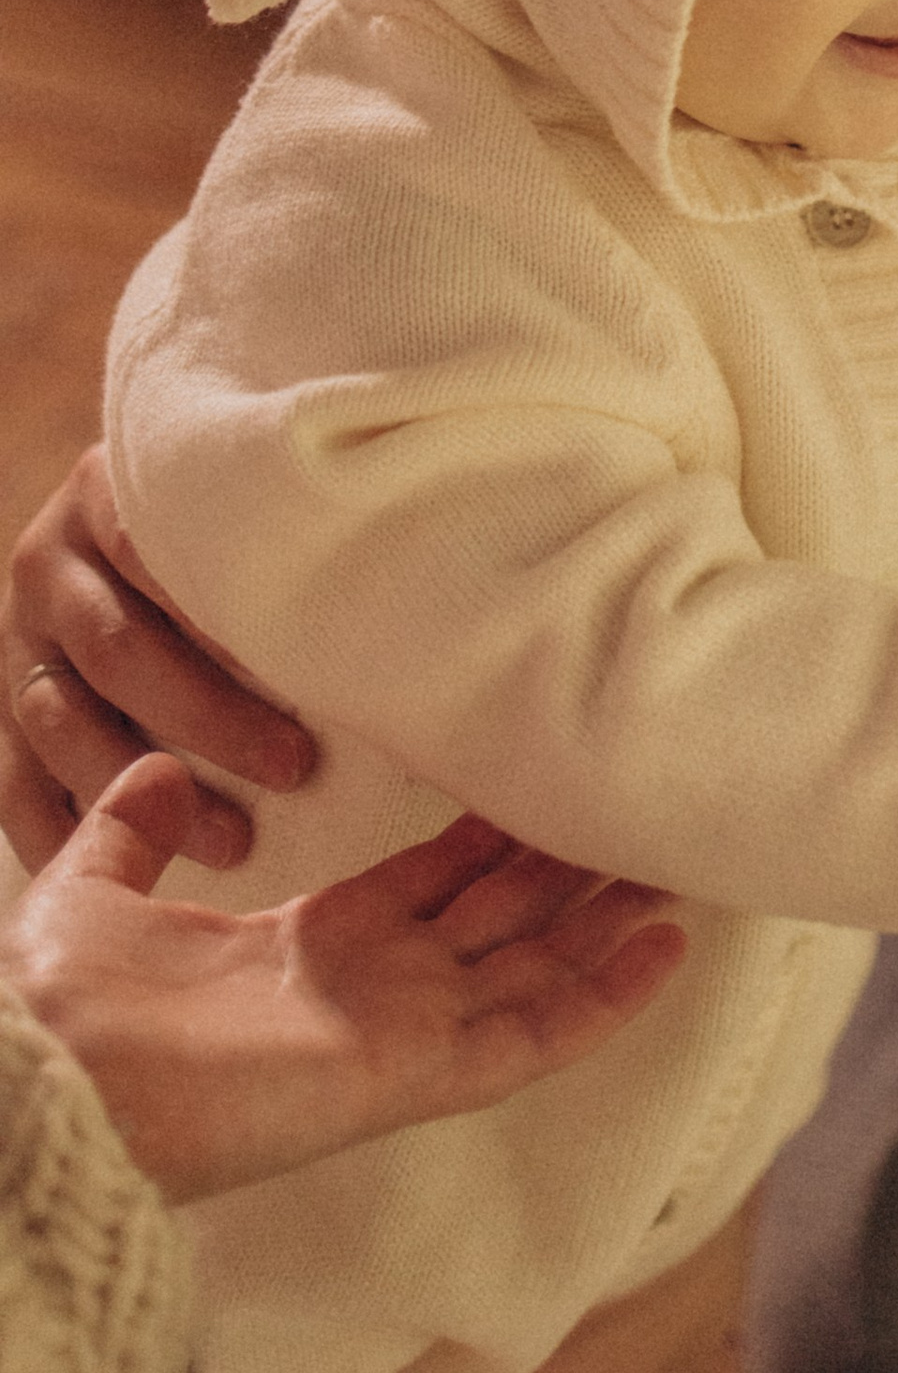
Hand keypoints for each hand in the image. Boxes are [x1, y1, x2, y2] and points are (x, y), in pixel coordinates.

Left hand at [0, 754, 686, 1201]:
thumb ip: (130, 831)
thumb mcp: (90, 891)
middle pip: (501, 924)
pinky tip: (664, 949)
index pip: (430, 886)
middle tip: (642, 815)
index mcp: (307, 950)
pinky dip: (602, 997)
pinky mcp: (414, 1074)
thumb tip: (162, 770)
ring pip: (535, 974)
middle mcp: (369, 992)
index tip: (545, 782)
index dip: (491, 838)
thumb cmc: (61, 1006)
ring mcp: (401, 1036)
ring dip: (608, 927)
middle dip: (573, 874)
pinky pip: (531, 1036)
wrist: (50, 1078)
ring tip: (683, 870)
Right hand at [3, 446, 315, 870]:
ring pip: (60, 720)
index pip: (154, 550)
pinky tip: (122, 878)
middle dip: (206, 717)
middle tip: (294, 765)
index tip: (305, 664)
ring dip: (142, 788)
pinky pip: (16, 780)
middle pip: (116, 647)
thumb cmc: (229, 524)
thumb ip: (282, 539)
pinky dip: (61, 832)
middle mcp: (50, 565)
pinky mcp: (4, 706)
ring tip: (232, 840)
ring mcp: (18, 638)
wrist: (127, 527)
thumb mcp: (243, 503)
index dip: (223, 614)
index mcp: (106, 494)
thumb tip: (384, 610)